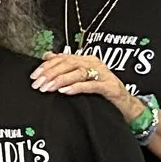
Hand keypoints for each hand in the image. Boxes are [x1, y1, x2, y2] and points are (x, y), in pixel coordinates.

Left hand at [30, 51, 144, 125]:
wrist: (125, 105)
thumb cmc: (102, 92)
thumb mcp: (82, 78)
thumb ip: (66, 67)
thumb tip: (47, 56)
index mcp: (87, 60)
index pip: (63, 58)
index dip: (47, 65)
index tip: (34, 75)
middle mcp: (95, 64)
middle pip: (69, 63)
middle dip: (50, 73)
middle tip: (38, 83)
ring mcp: (104, 74)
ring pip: (79, 72)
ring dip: (61, 80)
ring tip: (48, 88)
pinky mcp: (110, 87)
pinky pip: (92, 86)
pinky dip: (77, 87)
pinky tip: (66, 91)